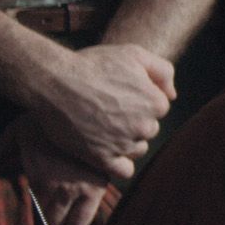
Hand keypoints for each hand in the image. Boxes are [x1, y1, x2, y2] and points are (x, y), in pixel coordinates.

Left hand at [1, 115, 119, 224]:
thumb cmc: (47, 117)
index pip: (30, 210)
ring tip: (65, 223)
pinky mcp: (101, 186)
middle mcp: (59, 189)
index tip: (26, 213)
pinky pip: (90, 215)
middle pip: (50, 222)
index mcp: (38, 178)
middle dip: (47, 223)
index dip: (26, 214)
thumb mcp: (18, 130)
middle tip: (45, 219)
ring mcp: (82, 189)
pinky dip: (83, 219)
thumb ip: (1, 150)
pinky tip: (80, 215)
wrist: (81, 106)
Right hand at [27, 41, 173, 180]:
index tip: (118, 96)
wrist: (52, 80)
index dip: (138, 102)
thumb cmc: (92, 64)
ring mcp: (123, 144)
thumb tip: (172, 96)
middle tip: (106, 111)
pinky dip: (118, 163)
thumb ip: (162, 71)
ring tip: (101, 127)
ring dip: (124, 143)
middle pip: (147, 130)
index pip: (157, 110)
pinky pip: (123, 170)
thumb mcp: (134, 54)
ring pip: (136, 150)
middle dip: (132, 122)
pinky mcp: (102, 158)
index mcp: (156, 103)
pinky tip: (104, 151)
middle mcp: (144, 126)